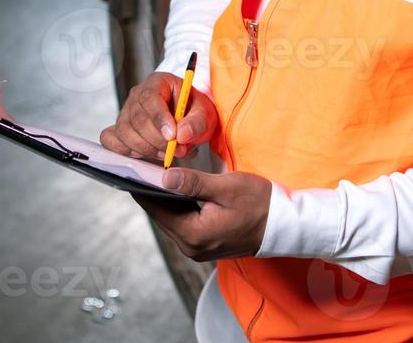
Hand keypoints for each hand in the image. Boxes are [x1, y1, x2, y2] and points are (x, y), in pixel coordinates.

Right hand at [100, 71, 217, 161]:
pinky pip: (110, 140)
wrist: (188, 119)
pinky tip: (144, 154)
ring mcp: (125, 112)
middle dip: (157, 140)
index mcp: (157, 82)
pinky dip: (124, 150)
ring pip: (124, 132)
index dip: (159, 118)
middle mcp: (137, 95)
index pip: (149, 98)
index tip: (172, 135)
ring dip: (145, 148)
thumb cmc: (193, 112)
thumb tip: (182, 135)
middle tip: (177, 150)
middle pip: (136, 119)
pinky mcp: (119, 129)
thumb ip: (197, 123)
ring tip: (166, 152)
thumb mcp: (204, 113)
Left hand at [135, 168, 271, 262]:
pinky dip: (175, 206)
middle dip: (150, 191)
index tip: (128, 168)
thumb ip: (194, 183)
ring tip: (153, 173)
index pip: (156, 209)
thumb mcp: (227, 188)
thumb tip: (163, 178)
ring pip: (170, 219)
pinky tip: (174, 189)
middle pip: (160, 215)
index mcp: (194, 234)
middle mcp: (191, 247)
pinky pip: (181, 223)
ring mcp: (197, 248)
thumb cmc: (260, 204)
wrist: (284, 225)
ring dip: (162, 199)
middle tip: (139, 165)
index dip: (141, 187)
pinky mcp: (203, 243)